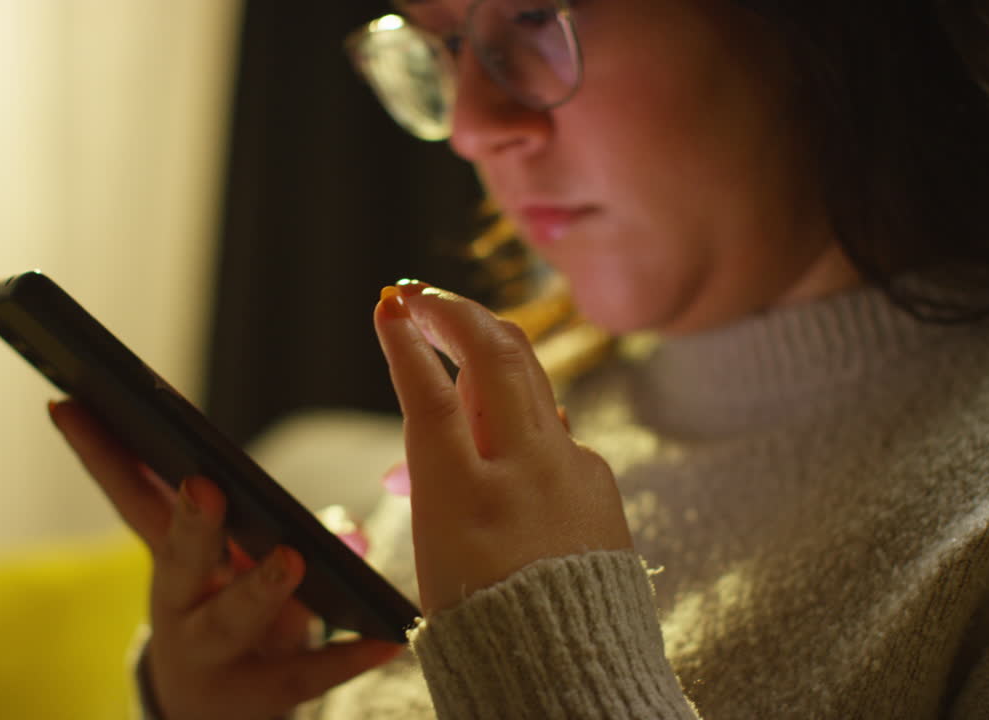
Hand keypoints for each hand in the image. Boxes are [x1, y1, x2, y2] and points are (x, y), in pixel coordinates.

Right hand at [49, 401, 400, 719]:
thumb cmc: (228, 619)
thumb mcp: (226, 570)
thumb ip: (257, 530)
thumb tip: (325, 522)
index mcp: (172, 560)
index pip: (131, 497)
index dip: (101, 454)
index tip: (68, 403)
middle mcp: (180, 608)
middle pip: (180, 561)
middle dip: (191, 524)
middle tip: (203, 485)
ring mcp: (214, 656)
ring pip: (230, 621)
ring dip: (258, 587)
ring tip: (290, 559)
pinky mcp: (259, 695)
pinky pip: (307, 674)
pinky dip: (347, 657)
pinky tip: (386, 638)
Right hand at [373, 282, 632, 614]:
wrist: (567, 671)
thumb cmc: (484, 621)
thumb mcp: (437, 545)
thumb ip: (443, 466)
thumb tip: (452, 403)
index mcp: (465, 497)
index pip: (430, 393)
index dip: (405, 341)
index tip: (389, 305)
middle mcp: (524, 471)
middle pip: (492, 356)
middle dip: (452, 311)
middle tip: (420, 296)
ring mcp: (570, 471)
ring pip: (529, 377)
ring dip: (487, 345)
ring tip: (455, 331)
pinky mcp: (599, 482)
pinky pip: (555, 427)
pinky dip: (520, 415)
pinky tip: (501, 428)